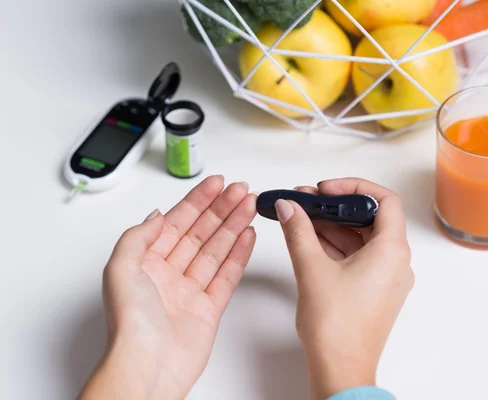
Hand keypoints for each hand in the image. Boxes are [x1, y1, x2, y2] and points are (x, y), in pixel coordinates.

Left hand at [78, 175, 256, 399]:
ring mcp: (190, 290)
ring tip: (249, 206)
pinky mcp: (209, 308)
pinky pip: (228, 275)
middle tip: (240, 190)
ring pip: (217, 250)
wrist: (147, 366)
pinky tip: (248, 237)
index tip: (216, 184)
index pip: (177, 223)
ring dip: (234, 226)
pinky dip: (239, 255)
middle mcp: (168, 274)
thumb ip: (138, 236)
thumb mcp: (120, 268)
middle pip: (201, 232)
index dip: (197, 201)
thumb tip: (157, 215)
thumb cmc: (130, 325)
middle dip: (221, 209)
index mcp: (146, 263)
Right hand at [275, 178, 413, 399]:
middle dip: (336, 207)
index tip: (326, 189)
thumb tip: (289, 207)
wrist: (341, 370)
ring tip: (301, 217)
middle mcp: (396, 262)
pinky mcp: (374, 291)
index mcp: (392, 251)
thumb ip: (299, 230)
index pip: (384, 200)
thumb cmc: (337, 328)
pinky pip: (358, 257)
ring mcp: (386, 278)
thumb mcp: (312, 268)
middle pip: (371, 218)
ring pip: (362, 238)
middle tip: (307, 200)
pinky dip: (336, 246)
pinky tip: (309, 239)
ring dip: (333, 226)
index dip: (354, 187)